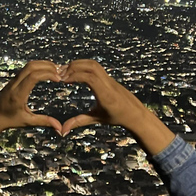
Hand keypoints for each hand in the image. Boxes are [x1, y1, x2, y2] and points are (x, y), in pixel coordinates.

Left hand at [0, 60, 62, 148]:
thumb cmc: (9, 120)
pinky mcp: (13, 80)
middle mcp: (14, 85)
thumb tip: (60, 129)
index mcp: (18, 95)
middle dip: (47, 66)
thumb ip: (44, 122)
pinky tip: (46, 72)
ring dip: (42, 64)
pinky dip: (37, 67)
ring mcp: (13, 80)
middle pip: (31, 66)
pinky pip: (26, 68)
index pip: (33, 77)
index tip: (58, 79)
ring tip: (55, 70)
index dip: (47, 74)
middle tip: (59, 72)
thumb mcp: (27, 122)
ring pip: (28, 65)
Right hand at [59, 59, 174, 155]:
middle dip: (74, 67)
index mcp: (106, 95)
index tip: (63, 80)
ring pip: (94, 64)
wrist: (135, 113)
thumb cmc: (116, 118)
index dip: (75, 76)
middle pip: (91, 66)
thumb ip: (78, 122)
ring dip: (79, 64)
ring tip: (65, 71)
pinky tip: (75, 72)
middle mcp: (108, 84)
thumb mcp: (96, 119)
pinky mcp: (109, 77)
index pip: (90, 78)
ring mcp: (110, 79)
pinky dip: (84, 66)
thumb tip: (62, 131)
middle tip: (60, 74)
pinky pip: (96, 67)